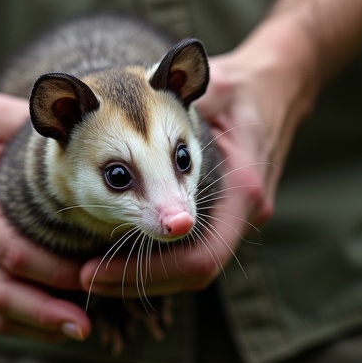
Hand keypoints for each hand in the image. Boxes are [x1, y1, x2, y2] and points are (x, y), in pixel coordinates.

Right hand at [0, 93, 92, 341]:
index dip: (51, 268)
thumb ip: (29, 117)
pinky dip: (25, 324)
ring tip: (81, 329)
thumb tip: (78, 115)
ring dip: (38, 325)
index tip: (90, 274)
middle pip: (2, 291)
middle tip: (87, 323)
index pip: (11, 249)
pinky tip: (58, 326)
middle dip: (45, 312)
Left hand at [79, 20, 319, 297]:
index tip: (90, 269)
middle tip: (83, 275)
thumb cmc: (238, 85)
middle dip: (135, 278)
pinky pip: (194, 250)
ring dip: (143, 272)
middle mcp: (247, 211)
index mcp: (241, 187)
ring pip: (192, 268)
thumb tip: (116, 98)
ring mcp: (242, 218)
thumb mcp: (208, 89)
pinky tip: (120, 247)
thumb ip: (171, 100)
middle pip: (191, 273)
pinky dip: (158, 255)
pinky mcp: (231, 216)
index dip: (143, 272)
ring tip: (93, 268)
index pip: (196, 257)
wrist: (278, 86)